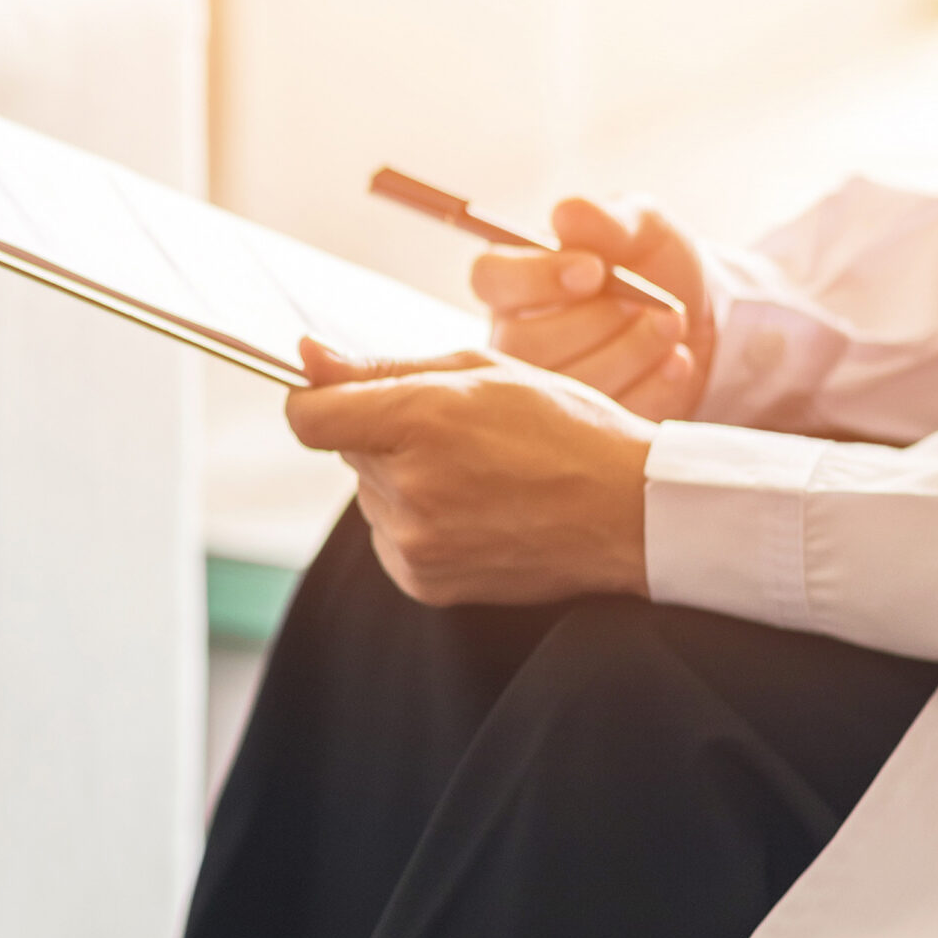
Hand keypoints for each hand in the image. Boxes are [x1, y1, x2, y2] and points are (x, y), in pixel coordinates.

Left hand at [286, 341, 654, 605]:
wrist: (631, 513)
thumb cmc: (566, 428)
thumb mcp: (482, 372)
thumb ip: (382, 367)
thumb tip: (306, 357)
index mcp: (421, 422)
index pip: (307, 417)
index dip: (318, 400)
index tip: (340, 395)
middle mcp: (410, 487)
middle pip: (345, 451)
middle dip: (382, 435)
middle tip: (455, 434)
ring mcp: (414, 542)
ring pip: (370, 494)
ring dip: (403, 480)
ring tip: (478, 475)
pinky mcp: (422, 580)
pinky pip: (390, 537)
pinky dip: (418, 522)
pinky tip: (476, 511)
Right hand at [474, 196, 716, 419]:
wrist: (705, 317)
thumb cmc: (654, 264)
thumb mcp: (642, 227)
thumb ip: (608, 218)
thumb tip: (566, 214)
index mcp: (516, 284)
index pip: (490, 279)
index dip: (536, 278)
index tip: (593, 271)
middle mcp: (515, 339)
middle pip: (526, 344)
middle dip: (599, 322)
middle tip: (651, 303)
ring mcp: (545, 390)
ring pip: (567, 386)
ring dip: (632, 352)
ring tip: (673, 325)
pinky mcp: (584, 427)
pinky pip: (608, 415)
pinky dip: (654, 387)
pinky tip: (676, 362)